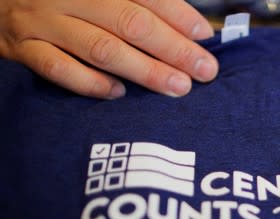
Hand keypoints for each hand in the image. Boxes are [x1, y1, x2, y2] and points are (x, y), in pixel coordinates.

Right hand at [0, 0, 218, 98]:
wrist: (1, 3)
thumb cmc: (64, 1)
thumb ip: (135, 4)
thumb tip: (187, 30)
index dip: (179, 16)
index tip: (205, 37)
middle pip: (130, 23)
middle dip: (173, 48)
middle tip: (203, 70)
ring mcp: (44, 22)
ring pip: (101, 48)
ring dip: (144, 70)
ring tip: (177, 87)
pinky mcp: (24, 49)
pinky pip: (58, 69)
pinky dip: (90, 83)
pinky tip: (118, 93)